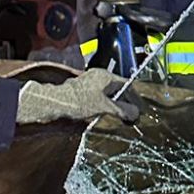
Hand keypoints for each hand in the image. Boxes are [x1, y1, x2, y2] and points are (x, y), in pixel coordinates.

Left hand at [16, 68, 139, 125]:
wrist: (54, 103)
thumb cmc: (78, 102)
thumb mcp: (104, 107)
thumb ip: (122, 110)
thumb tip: (135, 113)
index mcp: (106, 76)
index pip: (128, 84)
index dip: (135, 98)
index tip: (139, 109)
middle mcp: (98, 76)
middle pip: (118, 88)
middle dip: (125, 102)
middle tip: (130, 115)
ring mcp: (88, 83)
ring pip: (108, 93)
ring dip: (114, 104)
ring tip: (118, 117)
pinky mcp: (81, 91)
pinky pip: (98, 96)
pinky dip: (104, 105)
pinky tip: (103, 114)